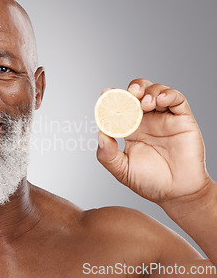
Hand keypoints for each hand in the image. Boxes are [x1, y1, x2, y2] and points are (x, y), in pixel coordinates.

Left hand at [96, 79, 211, 203]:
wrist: (177, 194)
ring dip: (149, 91)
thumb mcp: (122, 170)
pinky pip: (177, 100)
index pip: (119, 107)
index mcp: (129, 129)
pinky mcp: (183, 120)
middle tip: (129, 94)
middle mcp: (146, 120)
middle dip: (133, 88)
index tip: (105, 94)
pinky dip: (168, 94)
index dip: (112, 98)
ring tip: (144, 103)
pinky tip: (160, 101)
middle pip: (138, 93)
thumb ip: (108, 155)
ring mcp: (164, 118)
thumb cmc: (150, 182)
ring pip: (156, 92)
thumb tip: (99, 135)